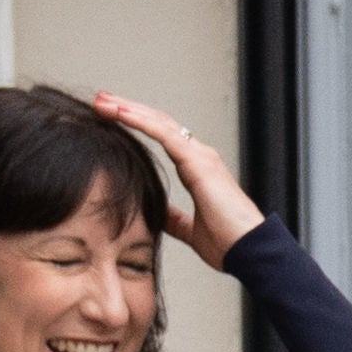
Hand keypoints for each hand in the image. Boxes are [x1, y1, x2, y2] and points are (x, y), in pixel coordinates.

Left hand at [89, 92, 265, 270]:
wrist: (250, 251)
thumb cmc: (228, 243)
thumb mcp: (191, 231)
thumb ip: (174, 218)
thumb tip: (158, 214)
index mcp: (197, 169)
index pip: (163, 136)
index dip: (138, 123)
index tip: (112, 116)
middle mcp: (199, 156)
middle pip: (158, 123)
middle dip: (128, 109)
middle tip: (101, 99)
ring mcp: (201, 156)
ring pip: (159, 122)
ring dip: (128, 109)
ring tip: (102, 100)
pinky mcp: (199, 162)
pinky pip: (164, 134)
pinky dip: (140, 121)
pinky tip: (120, 113)